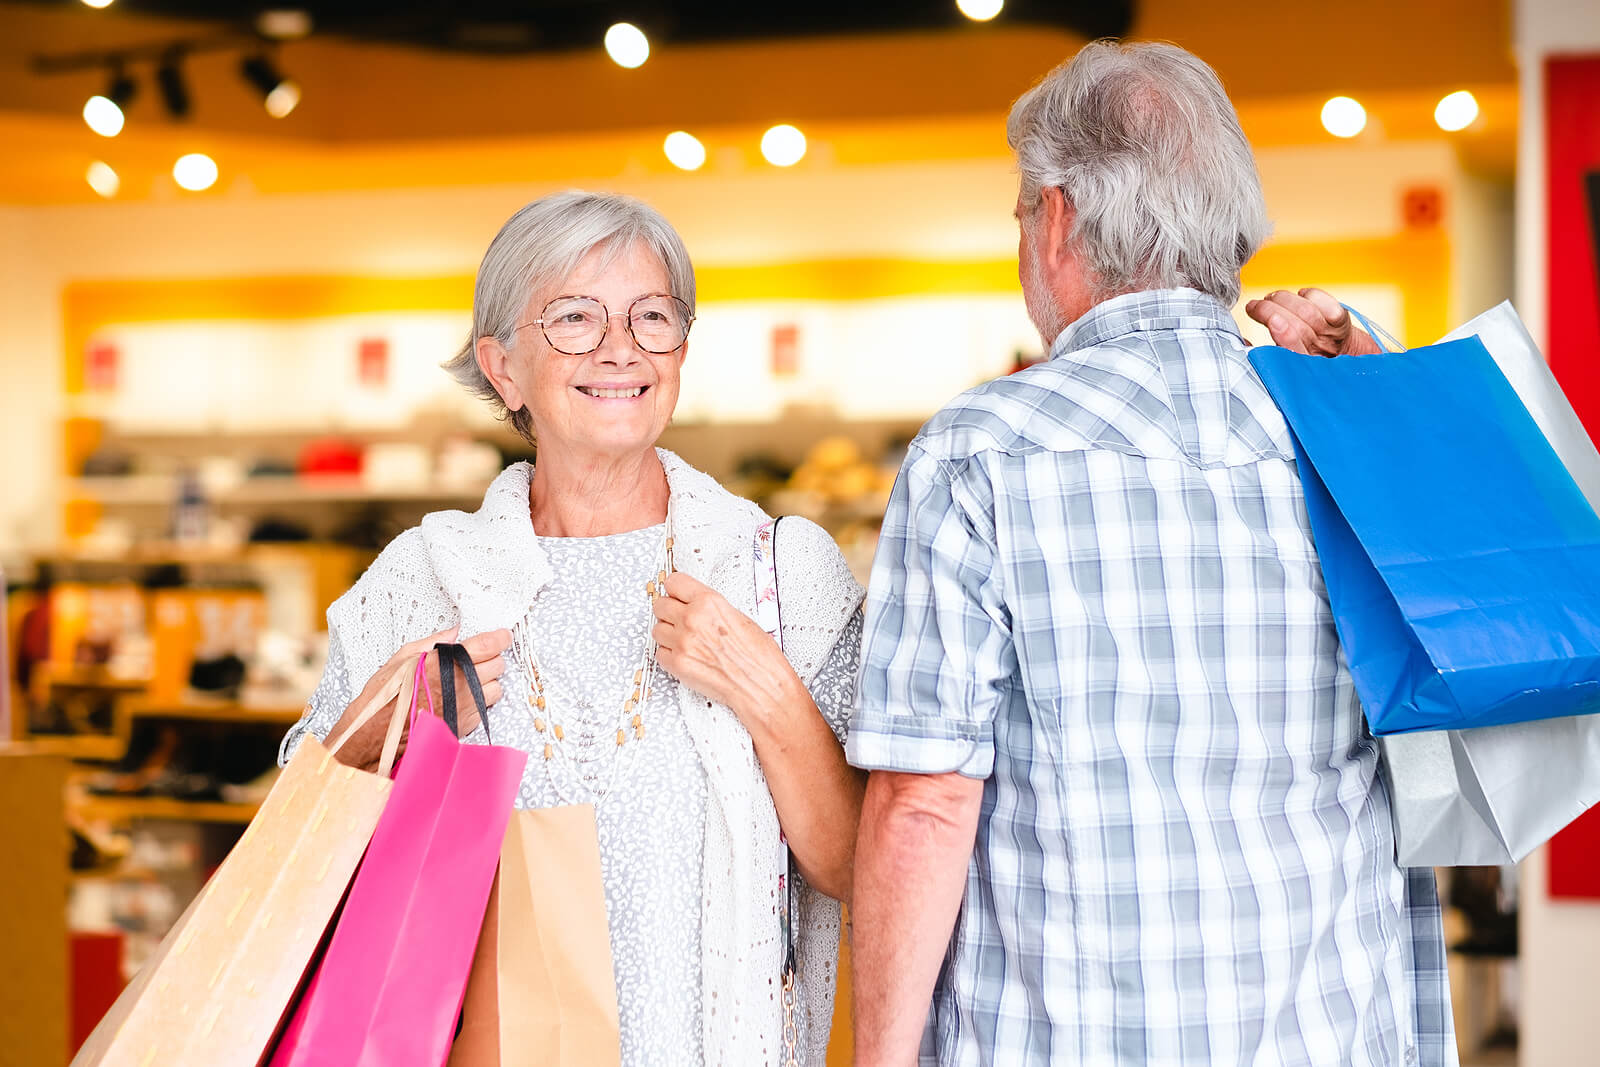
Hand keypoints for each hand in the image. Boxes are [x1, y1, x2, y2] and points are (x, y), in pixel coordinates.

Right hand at [328, 625, 510, 768]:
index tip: (503, 636)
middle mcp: (459, 685)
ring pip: (497, 689)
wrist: (377, 737)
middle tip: (480, 660)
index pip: (487, 645)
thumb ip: (431, 642)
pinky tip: (462, 700)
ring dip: (488, 683)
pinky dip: (480, 703)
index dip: (500, 638)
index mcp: (443, 663)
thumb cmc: (384, 700)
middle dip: (492, 660)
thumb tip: (454, 631)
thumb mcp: (400, 660)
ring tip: (470, 682)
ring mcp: (465, 707)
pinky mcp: (466, 725)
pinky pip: (486, 709)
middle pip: (498, 666)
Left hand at [652, 571, 797, 728]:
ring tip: (685, 640)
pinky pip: (660, 653)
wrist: (761, 686)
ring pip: (657, 629)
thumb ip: (712, 608)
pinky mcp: (677, 664)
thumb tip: (696, 606)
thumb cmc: (758, 656)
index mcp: (709, 602)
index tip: (677, 594)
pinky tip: (686, 656)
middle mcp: (692, 619)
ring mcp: (682, 642)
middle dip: (669, 611)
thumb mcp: (740, 617)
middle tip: (679, 618)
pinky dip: (670, 655)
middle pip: (660, 605)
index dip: (675, 589)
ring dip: (668, 633)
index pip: (674, 582)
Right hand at [1245, 287, 1383, 356]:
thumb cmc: (1306, 358)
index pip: (1293, 350)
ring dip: (1284, 299)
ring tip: (1271, 298)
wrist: (1343, 358)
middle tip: (1254, 306)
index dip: (1283, 333)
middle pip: (1297, 326)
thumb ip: (1263, 355)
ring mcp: (1331, 335)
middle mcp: (1319, 352)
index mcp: (1301, 367)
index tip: (1271, 320)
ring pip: (1307, 311)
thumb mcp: (1282, 365)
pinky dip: (1309, 294)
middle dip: (1271, 309)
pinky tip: (1300, 296)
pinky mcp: (1341, 320)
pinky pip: (1325, 302)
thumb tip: (1243, 342)